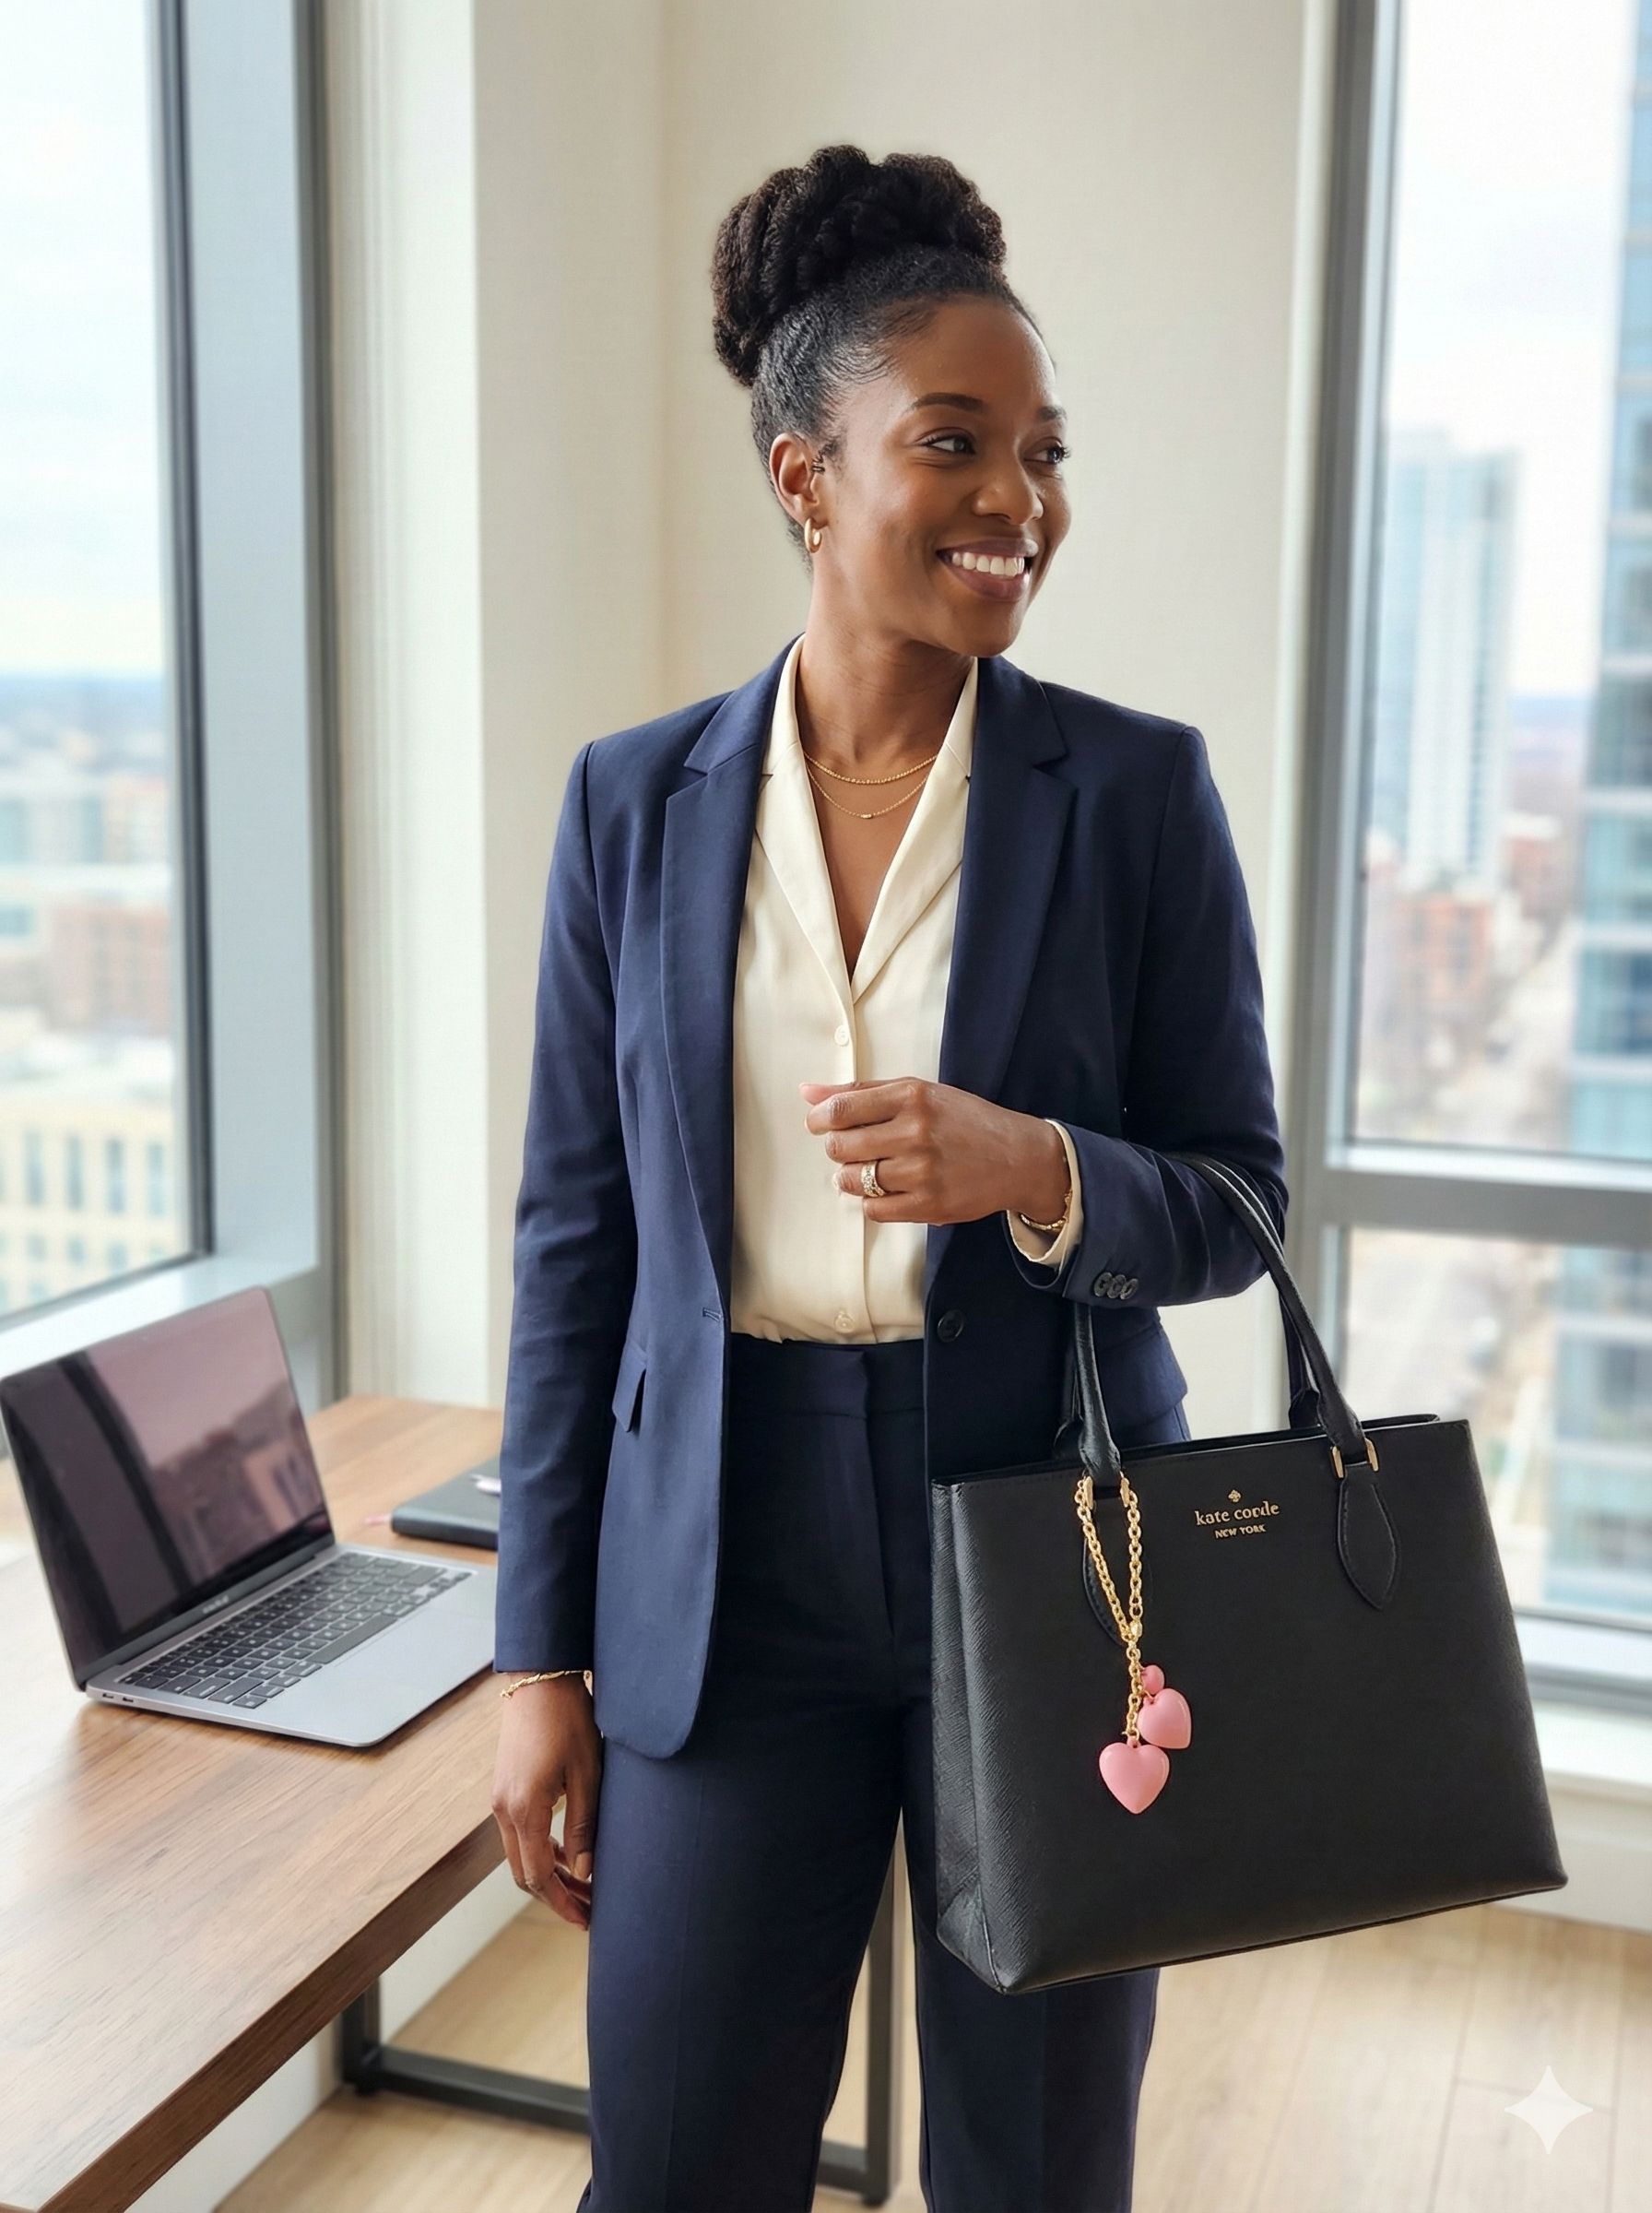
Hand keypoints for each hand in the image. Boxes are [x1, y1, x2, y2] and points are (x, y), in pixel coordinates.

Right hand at [491, 1675, 601, 1929]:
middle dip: (556, 1895)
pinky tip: (566, 1855)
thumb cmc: (568, 1720)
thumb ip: (584, 1826)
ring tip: (583, 1887)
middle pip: (524, 1872)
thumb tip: (586, 1872)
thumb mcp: (587, 1774)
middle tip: (589, 1909)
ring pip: (521, 1854)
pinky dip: (541, 1850)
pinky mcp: (505, 1789)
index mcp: (523, 1809)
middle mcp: (503, 1809)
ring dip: (549, 1874)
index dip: (562, 1902)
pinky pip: (520, 1833)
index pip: (538, 1876)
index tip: (586, 1919)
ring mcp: (500, 1799)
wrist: (540, 1678)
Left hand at [800, 1078, 1068, 1225]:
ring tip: (870, 1169)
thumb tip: (806, 1091)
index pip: (840, 1109)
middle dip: (837, 1149)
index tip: (819, 1124)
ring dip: (851, 1177)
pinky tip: (888, 1189)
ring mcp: (922, 1171)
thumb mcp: (919, 1093)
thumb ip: (862, 1092)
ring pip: (852, 1180)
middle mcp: (915, 1132)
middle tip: (852, 1148)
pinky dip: (872, 1201)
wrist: (1018, 1157)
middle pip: (840, 1146)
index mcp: (911, 1097)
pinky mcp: (930, 1205)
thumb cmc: (964, 1121)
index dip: (819, 1120)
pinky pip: (874, 1209)